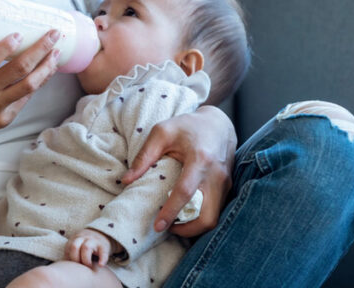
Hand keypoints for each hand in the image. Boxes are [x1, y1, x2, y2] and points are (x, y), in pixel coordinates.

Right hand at [0, 30, 60, 150]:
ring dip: (46, 67)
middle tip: (53, 35)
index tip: (19, 33)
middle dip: (40, 49)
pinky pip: (25, 98)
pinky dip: (37, 83)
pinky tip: (45, 71)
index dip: (5, 46)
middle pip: (18, 70)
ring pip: (29, 86)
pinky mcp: (3, 119)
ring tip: (56, 53)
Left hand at [65, 228, 117, 266]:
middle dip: (75, 259)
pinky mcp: (103, 245)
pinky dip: (102, 259)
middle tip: (79, 266)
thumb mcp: (76, 245)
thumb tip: (61, 267)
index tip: (72, 265)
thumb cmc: (85, 245)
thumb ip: (70, 254)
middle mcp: (83, 238)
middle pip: (74, 246)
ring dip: (86, 260)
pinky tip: (100, 265)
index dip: (69, 258)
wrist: (101, 233)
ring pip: (86, 247)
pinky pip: (103, 252)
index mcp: (75, 239)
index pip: (68, 248)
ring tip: (88, 266)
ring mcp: (93, 241)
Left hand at [122, 105, 235, 236]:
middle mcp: (217, 175)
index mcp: (200, 159)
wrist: (219, 123)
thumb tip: (126, 181)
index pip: (185, 192)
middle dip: (188, 230)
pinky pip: (216, 211)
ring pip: (215, 218)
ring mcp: (225, 183)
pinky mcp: (228, 187)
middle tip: (168, 228)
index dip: (171, 212)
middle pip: (208, 216)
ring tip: (175, 224)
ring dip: (195, 227)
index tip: (158, 226)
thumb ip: (144, 156)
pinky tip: (186, 214)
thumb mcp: (162, 132)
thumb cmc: (187, 126)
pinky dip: (201, 218)